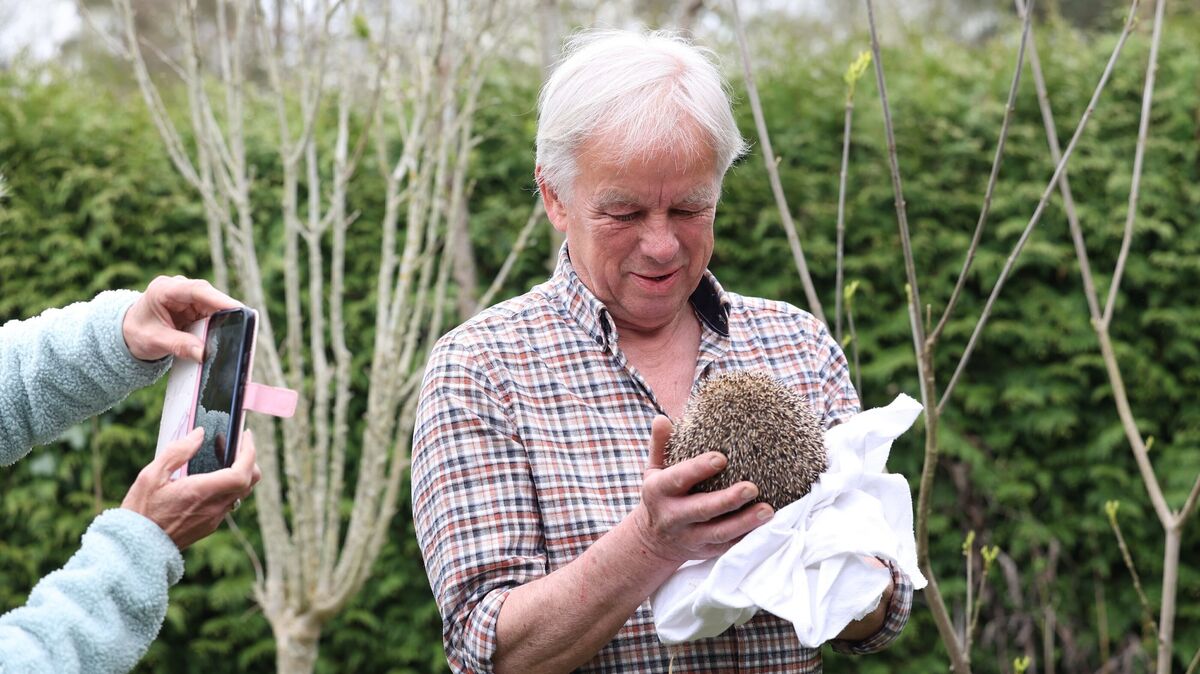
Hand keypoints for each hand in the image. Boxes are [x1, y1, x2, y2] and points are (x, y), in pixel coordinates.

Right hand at [120, 427, 262, 549]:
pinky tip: (211, 478)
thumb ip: (177, 452)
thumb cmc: (141, 511)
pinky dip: (230, 486)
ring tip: (224, 458)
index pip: (242, 473)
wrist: (137, 548)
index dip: (249, 452)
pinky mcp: (210, 526)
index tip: (245, 435)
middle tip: (238, 444)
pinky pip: (230, 502)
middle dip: (249, 459)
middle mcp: (214, 507)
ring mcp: (214, 519)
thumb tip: (199, 434)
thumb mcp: (151, 476)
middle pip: (250, 481)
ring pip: (242, 492)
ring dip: (240, 473)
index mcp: (201, 492)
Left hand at [123, 275, 239, 361]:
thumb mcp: (154, 341)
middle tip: (240, 329)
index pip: (196, 290)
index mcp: (164, 289)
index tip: (237, 308)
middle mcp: (180, 288)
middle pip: (210, 298)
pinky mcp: (196, 307)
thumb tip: (203, 353)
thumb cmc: (137, 332)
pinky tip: (220, 335)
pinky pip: (212, 314)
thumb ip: (178, 345)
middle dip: (225, 313)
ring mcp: (189, 297)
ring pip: (214, 306)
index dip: (219, 298)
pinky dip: (217, 325)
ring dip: (221, 321)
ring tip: (228, 336)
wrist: (129, 331)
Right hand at [630, 415, 773, 564]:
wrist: (653, 541)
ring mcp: (691, 537)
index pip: (678, 478)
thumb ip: (660, 446)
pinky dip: (748, 538)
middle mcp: (673, 516)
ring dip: (744, 523)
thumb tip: (662, 418)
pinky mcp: (707, 551)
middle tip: (751, 488)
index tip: (721, 458)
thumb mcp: (654, 471)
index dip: (698, 469)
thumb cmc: (660, 496)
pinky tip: (767, 527)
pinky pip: (729, 546)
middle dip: (727, 500)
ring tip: (768, 511)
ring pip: (719, 533)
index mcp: (659, 491)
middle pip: (702, 510)